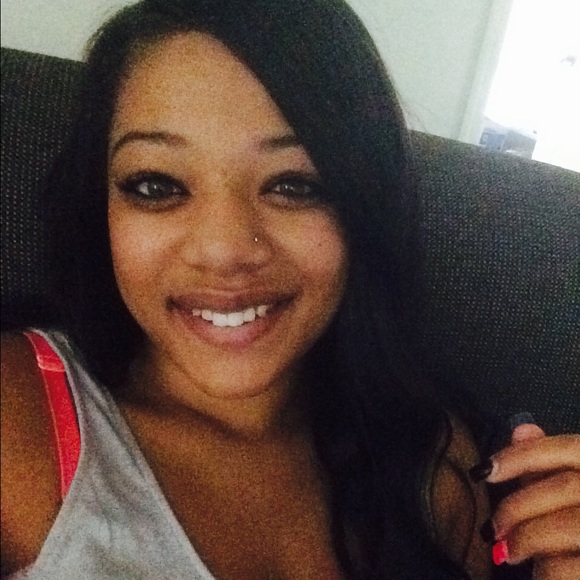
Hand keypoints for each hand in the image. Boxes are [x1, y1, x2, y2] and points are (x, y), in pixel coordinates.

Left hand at [474, 422, 579, 578]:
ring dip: (527, 539)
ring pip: (570, 526)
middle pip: (566, 487)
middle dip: (518, 507)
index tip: (482, 471)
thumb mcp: (572, 494)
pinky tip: (537, 574)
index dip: (521, 456)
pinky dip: (547, 571)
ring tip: (507, 553)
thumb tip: (520, 429)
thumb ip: (549, 466)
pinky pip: (572, 567)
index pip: (570, 448)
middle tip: (491, 529)